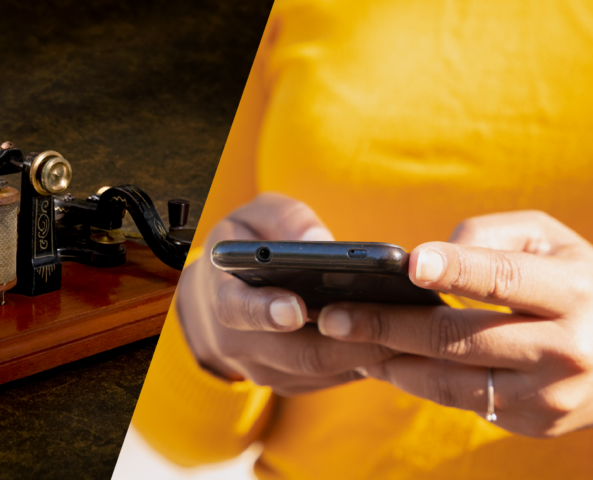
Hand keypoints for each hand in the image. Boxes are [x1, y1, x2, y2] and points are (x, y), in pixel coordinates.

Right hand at [178, 193, 395, 395]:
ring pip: (321, 371)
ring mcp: (264, 369)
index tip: (295, 307)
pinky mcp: (289, 383)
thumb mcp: (254, 218)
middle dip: (349, 338)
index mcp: (222, 295)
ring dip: (366, 353)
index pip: (238, 309)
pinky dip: (364, 360)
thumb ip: (284, 219)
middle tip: (394, 320)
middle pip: (298, 352)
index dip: (266, 311)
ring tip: (407, 327)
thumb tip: (322, 241)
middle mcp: (237, 343)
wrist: (216, 298)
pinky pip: (331, 378)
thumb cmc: (243, 248)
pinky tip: (395, 337)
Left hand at [317, 211, 592, 436]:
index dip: (455, 270)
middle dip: (386, 326)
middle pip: (457, 339)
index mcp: (574, 292)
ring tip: (344, 340)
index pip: (504, 279)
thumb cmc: (578, 279)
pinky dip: (417, 381)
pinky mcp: (535, 424)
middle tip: (332, 315)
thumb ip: (490, 238)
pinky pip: (461, 401)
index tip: (408, 263)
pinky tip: (384, 361)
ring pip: (449, 381)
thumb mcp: (550, 240)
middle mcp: (566, 350)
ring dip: (388, 361)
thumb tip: (426, 262)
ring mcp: (551, 397)